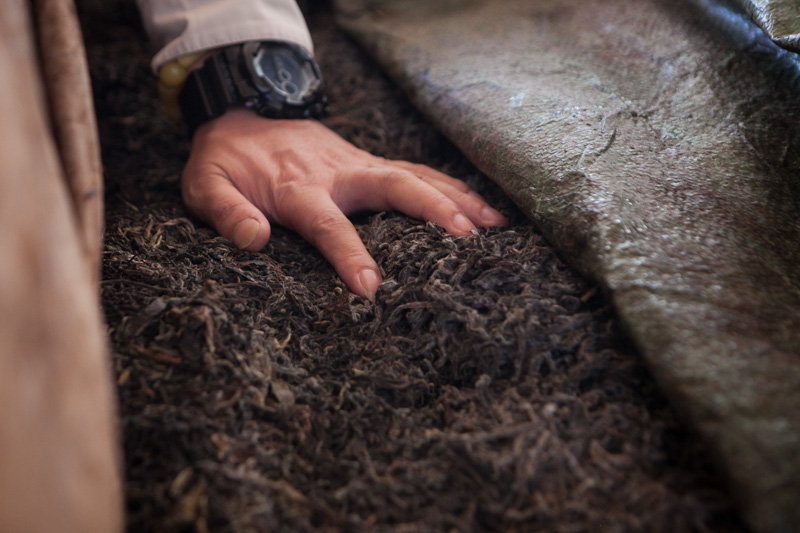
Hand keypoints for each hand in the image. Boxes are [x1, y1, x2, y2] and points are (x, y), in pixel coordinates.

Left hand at [182, 109, 506, 299]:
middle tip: (467, 238)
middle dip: (432, 209)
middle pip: (395, 185)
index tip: (372, 287)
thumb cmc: (226, 159)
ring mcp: (359, 164)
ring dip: (456, 198)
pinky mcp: (370, 163)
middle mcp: (338, 174)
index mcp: (298, 189)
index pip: (328, 225)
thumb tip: (254, 239)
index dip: (349, 255)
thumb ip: (226, 212)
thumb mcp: (205, 185)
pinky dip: (451, 187)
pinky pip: (417, 171)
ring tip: (496, 224)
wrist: (244, 111)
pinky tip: (480, 206)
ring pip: (416, 175)